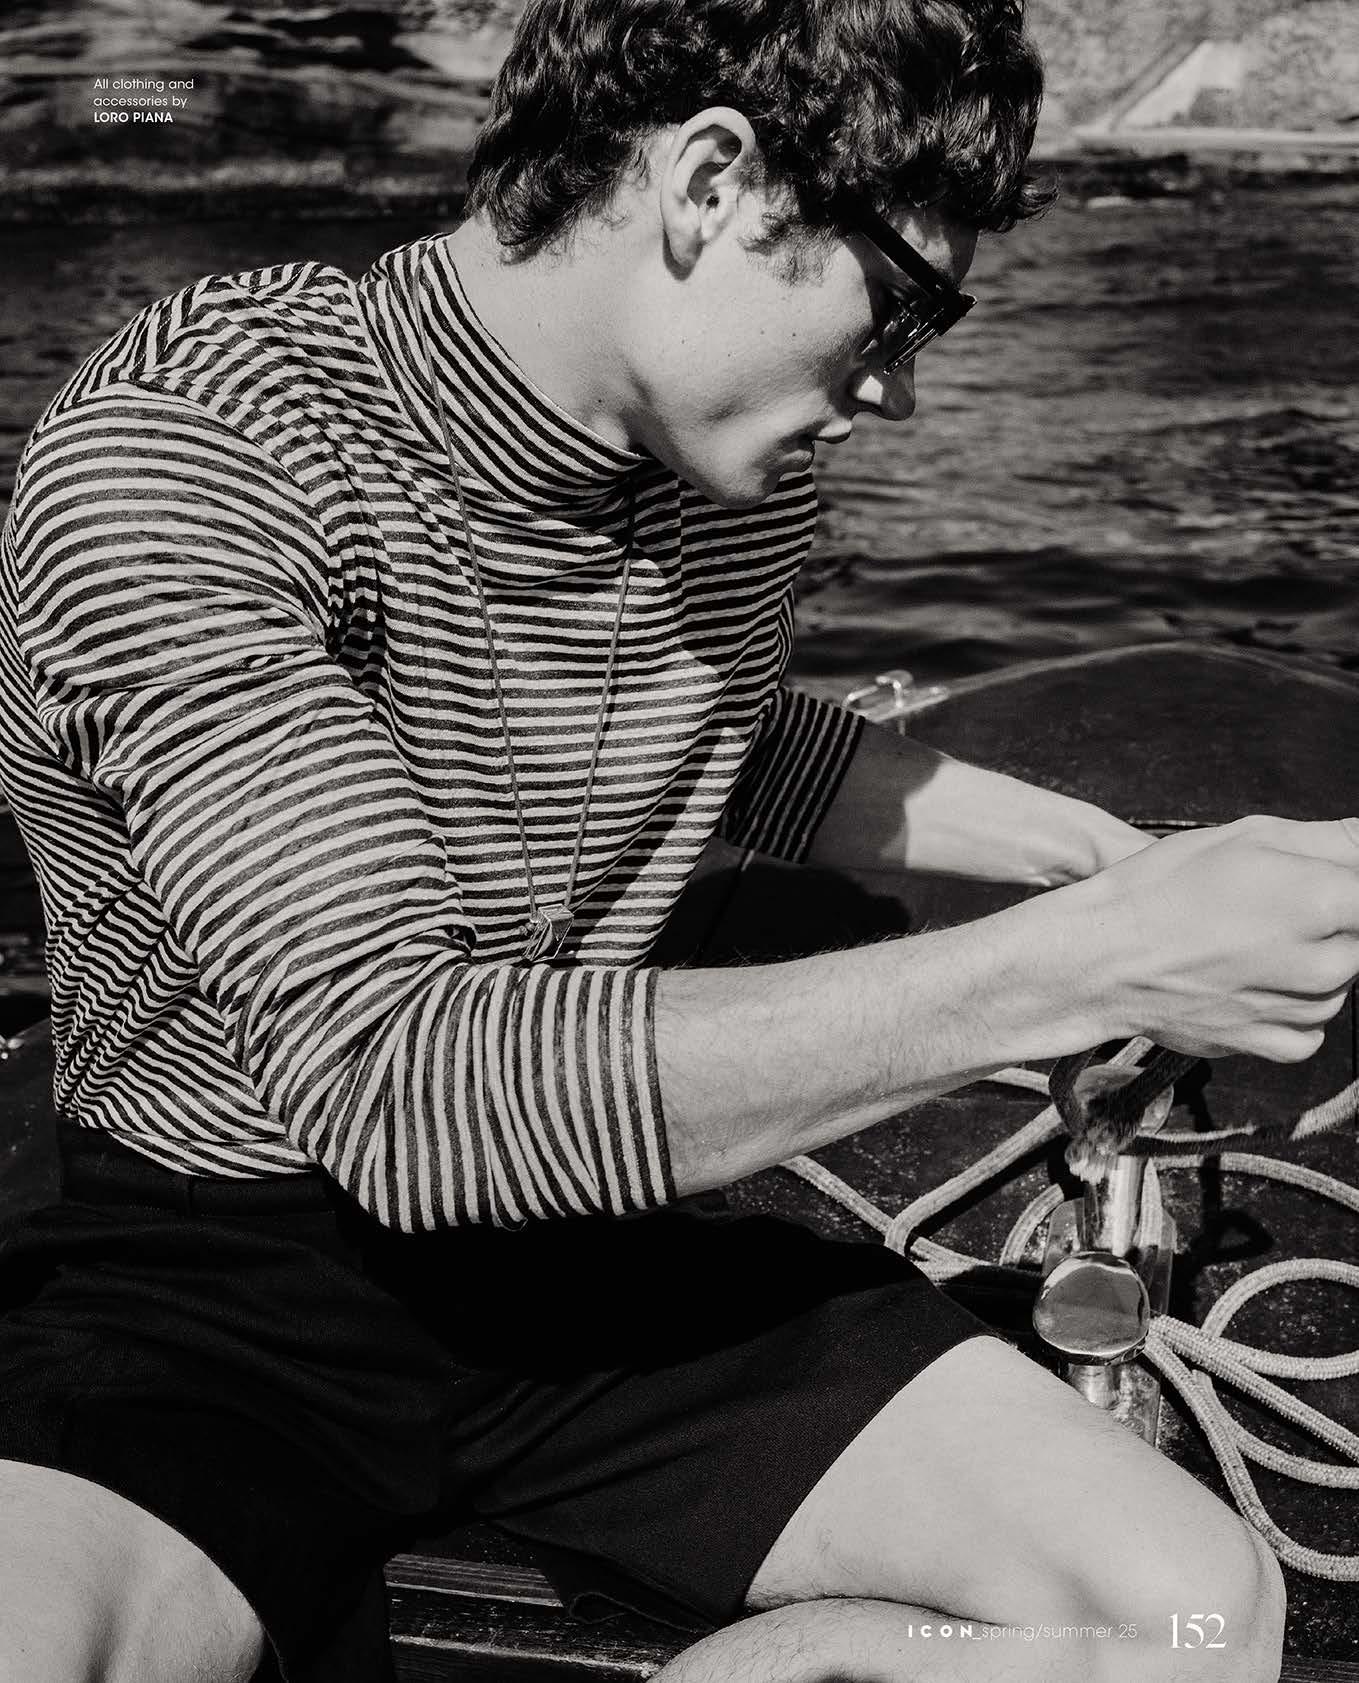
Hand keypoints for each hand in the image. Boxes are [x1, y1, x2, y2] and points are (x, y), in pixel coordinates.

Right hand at [1072, 815, 1358, 1061]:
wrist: (1101, 961)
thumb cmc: (1157, 895)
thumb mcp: (1244, 836)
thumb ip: (1332, 840)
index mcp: (1324, 899)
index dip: (1342, 884)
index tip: (1316, 884)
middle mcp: (1324, 962)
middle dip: (1331, 920)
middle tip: (1270, 905)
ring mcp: (1302, 1009)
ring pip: (1340, 982)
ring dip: (1311, 963)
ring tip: (1246, 941)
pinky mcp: (1276, 1044)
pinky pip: (1313, 1027)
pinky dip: (1292, 1006)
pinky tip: (1249, 980)